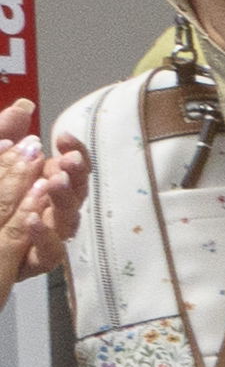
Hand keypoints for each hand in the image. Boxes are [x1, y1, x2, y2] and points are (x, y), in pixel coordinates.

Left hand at [0, 113, 69, 298]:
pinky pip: (49, 254)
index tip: (64, 137)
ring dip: (63, 201)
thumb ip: (3, 131)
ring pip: (67, 222)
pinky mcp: (32, 261)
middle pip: (76, 193)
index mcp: (44, 183)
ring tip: (52, 183)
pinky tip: (31, 219)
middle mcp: (50, 209)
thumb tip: (24, 105)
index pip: (72, 166)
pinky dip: (43, 236)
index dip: (75, 151)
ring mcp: (45, 236)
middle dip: (75, 175)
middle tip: (68, 161)